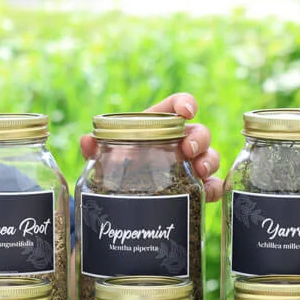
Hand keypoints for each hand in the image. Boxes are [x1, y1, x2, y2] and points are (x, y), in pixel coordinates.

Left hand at [79, 92, 223, 201]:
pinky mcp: (193, 187)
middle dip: (199, 138)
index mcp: (157, 125)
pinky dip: (212, 187)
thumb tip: (86, 141)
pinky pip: (210, 185)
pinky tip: (206, 193)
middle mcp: (177, 142)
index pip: (177, 106)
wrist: (119, 196)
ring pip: (210, 156)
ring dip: (208, 160)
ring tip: (199, 171)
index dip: (186, 103)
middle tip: (188, 150)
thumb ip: (95, 148)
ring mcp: (188, 164)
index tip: (187, 112)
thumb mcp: (104, 157)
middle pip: (199, 132)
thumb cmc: (114, 166)